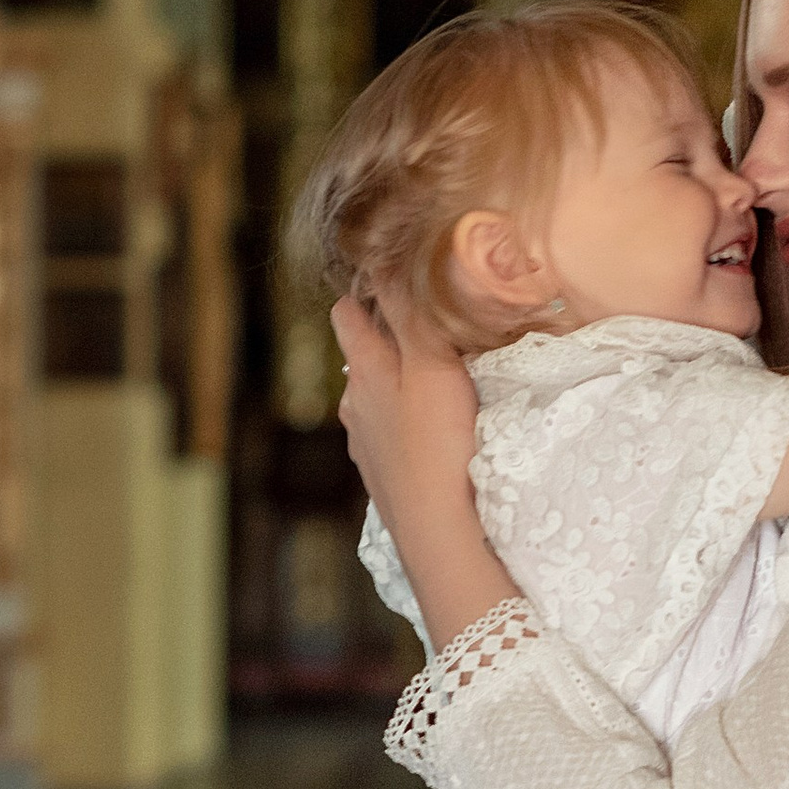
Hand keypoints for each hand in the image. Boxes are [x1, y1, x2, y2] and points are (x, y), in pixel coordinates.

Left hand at [334, 290, 509, 646]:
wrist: (437, 532)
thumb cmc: (438, 443)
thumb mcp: (432, 364)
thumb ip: (412, 312)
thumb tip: (388, 256)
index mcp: (367, 370)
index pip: (351, 315)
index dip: (363, 292)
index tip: (380, 271)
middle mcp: (356, 406)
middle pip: (360, 357)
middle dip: (379, 336)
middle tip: (413, 320)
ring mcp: (367, 446)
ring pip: (372, 400)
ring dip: (393, 384)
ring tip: (425, 378)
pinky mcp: (384, 479)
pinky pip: (388, 437)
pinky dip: (402, 424)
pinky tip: (424, 434)